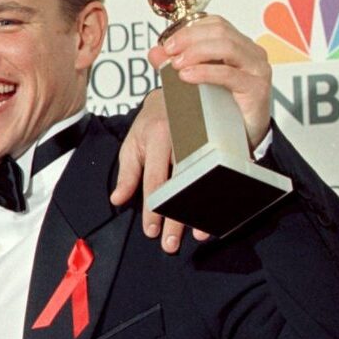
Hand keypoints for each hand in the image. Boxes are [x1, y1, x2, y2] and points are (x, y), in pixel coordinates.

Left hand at [110, 91, 207, 252]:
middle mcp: (185, 138)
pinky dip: (220, 194)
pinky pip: (221, 172)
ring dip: (202, 210)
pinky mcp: (220, 142)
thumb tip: (118, 199)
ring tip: (199, 235)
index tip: (151, 231)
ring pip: (204, 180)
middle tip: (171, 243)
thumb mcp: (132, 144)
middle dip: (177, 217)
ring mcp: (206, 139)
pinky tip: (219, 213)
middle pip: (181, 185)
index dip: (153, 208)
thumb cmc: (151, 123)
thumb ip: (127, 173)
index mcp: (159, 137)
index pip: (155, 180)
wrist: (177, 94)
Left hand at [148, 15, 271, 148]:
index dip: (189, 29)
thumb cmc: (221, 106)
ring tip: (176, 65)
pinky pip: (229, 74)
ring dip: (196, 52)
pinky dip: (205, 72)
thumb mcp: (196, 81)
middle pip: (220, 31)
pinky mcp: (256, 88)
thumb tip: (154, 52)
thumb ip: (175, 64)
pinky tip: (187, 77)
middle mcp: (251, 52)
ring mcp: (256, 69)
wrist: (241, 136)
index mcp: (238, 45)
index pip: (215, 23)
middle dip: (190, 38)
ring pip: (226, 47)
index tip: (168, 43)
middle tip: (169, 51)